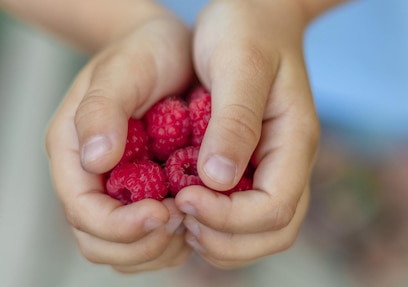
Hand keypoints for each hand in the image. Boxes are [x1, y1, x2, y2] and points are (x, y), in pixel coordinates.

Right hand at [45, 15, 193, 272]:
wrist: (173, 48)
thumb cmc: (146, 52)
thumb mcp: (123, 71)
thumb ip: (102, 111)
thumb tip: (95, 160)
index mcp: (75, 156)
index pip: (85, 215)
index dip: (121, 226)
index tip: (164, 212)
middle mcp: (94, 182)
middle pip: (102, 245)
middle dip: (144, 244)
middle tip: (184, 219)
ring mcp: (122, 193)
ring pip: (130, 252)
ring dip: (163, 248)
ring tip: (195, 218)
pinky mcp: (151, 197)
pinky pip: (156, 240)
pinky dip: (178, 240)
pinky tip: (203, 216)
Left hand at [173, 0, 319, 267]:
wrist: (258, 12)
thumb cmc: (248, 28)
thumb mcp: (239, 64)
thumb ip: (234, 121)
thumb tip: (218, 181)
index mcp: (295, 141)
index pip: (275, 208)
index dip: (228, 217)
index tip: (184, 197)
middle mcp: (290, 162)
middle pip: (275, 232)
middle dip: (226, 239)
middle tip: (180, 215)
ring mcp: (276, 167)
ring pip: (262, 232)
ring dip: (222, 239)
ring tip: (182, 216)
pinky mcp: (258, 166)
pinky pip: (246, 215)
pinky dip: (218, 224)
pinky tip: (186, 203)